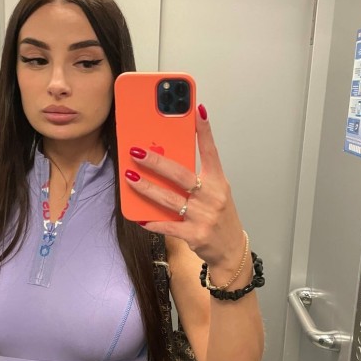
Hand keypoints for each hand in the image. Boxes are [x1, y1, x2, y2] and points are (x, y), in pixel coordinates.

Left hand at [126, 104, 245, 270]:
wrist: (231, 250)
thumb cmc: (219, 216)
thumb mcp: (215, 193)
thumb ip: (196, 178)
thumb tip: (166, 161)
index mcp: (218, 182)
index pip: (211, 151)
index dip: (204, 131)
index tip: (197, 111)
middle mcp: (212, 196)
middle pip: (181, 175)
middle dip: (157, 162)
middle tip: (137, 152)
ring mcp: (204, 216)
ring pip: (169, 199)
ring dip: (147, 188)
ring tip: (130, 177)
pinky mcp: (195, 235)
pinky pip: (168, 226)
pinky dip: (152, 221)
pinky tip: (139, 217)